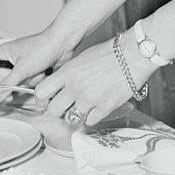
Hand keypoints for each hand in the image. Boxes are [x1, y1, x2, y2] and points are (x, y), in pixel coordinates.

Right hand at [0, 29, 72, 89]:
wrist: (62, 44)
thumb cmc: (41, 48)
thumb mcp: (22, 69)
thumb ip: (7, 84)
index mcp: (3, 53)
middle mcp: (9, 59)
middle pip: (0, 79)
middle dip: (8, 88)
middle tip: (9, 99)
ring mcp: (20, 65)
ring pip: (15, 82)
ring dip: (24, 83)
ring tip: (34, 77)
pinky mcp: (31, 70)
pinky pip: (26, 82)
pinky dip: (33, 82)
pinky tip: (41, 75)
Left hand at [33, 37, 154, 126]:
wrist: (133, 55)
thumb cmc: (109, 53)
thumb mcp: (81, 59)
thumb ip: (68, 74)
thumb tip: (60, 87)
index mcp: (67, 73)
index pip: (41, 92)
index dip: (42, 98)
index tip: (47, 99)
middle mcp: (75, 87)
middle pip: (53, 110)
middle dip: (57, 110)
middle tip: (65, 106)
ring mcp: (90, 99)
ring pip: (70, 119)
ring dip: (74, 116)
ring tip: (80, 109)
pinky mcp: (104, 108)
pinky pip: (89, 122)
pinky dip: (90, 118)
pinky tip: (95, 109)